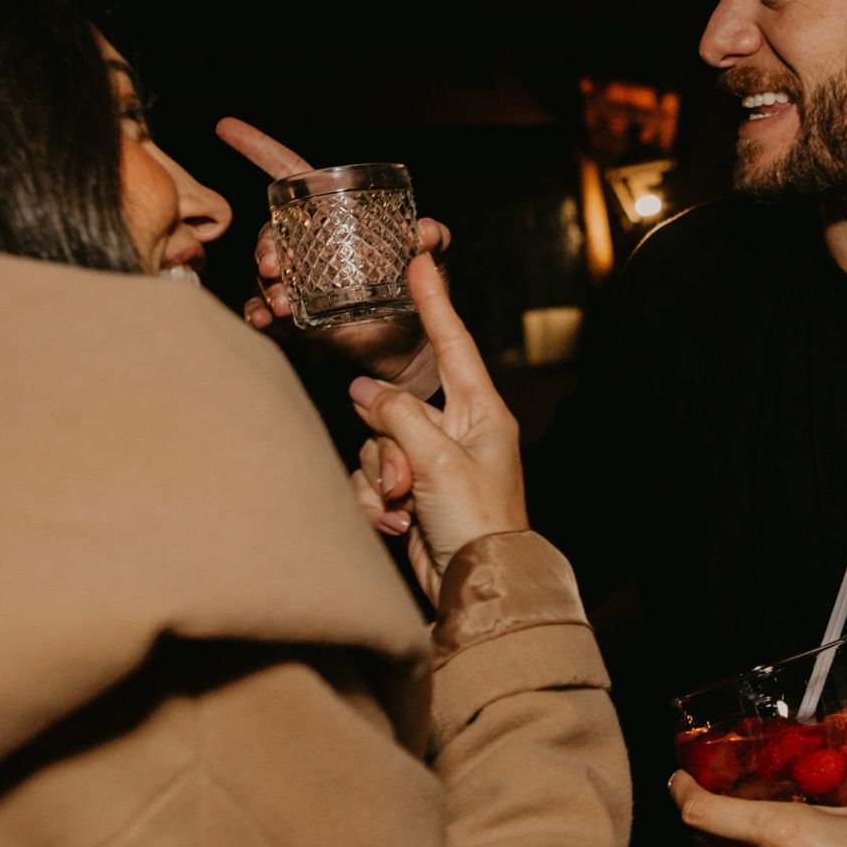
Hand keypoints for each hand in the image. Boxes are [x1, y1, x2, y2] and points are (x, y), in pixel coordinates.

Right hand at [221, 116, 450, 394]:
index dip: (260, 149)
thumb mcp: (432, 259)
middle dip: (264, 243)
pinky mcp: (298, 313)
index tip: (227, 127)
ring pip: (266, 272)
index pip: (292, 174)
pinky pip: (266, 310)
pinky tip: (266, 318)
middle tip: (273, 263)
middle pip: (272, 229)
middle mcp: (311, 243)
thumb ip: (434, 240)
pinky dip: (259, 313)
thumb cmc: (421, 290)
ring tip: (281, 299)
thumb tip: (424, 230)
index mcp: (335, 217)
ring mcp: (301, 279)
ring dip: (266, 282)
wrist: (413, 344)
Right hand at [345, 253, 525, 602]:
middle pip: (395, 402)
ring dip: (378, 477)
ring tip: (401, 507)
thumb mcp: (436, 461)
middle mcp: (457, 429)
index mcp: (482, 411)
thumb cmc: (475, 521)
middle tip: (400, 477)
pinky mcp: (408, 490)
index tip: (421, 260)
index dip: (434, 302)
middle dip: (386, 442)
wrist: (475, 586)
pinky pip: (369, 474)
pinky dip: (373, 500)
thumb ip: (396, 416)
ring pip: (374, 440)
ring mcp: (430, 460)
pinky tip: (393, 525)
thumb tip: (364, 391)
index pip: (453, 344)